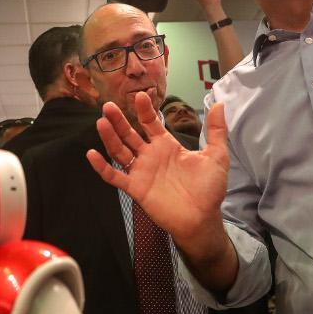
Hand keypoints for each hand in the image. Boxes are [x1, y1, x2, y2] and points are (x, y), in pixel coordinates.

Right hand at [87, 92, 228, 247]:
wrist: (202, 218)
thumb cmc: (209, 188)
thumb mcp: (216, 156)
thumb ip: (216, 130)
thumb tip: (221, 104)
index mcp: (167, 145)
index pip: (150, 123)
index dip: (144, 109)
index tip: (140, 95)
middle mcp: (150, 156)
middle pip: (130, 134)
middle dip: (119, 120)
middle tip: (108, 106)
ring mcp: (141, 171)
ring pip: (120, 151)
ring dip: (110, 137)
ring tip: (101, 122)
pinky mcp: (135, 188)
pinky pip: (115, 176)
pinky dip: (102, 167)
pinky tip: (91, 154)